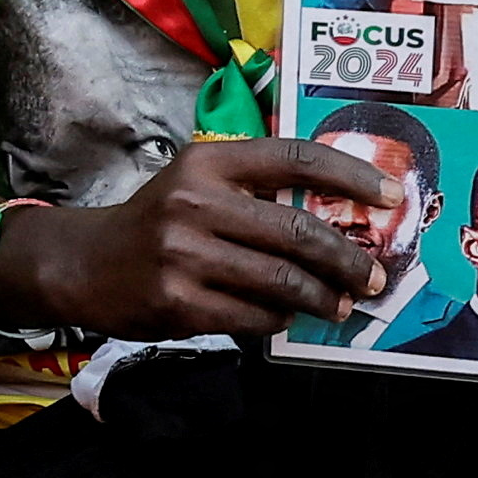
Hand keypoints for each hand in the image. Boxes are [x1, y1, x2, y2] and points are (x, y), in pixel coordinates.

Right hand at [6, 137, 392, 340]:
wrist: (85, 263)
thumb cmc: (157, 221)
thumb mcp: (198, 182)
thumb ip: (255, 189)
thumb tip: (338, 217)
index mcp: (209, 162)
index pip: (295, 158)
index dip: (351, 174)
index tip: (391, 195)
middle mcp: (196, 201)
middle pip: (296, 229)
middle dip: (346, 257)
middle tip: (373, 275)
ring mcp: (184, 254)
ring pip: (279, 280)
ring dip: (321, 296)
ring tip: (341, 304)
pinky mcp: (178, 301)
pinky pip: (250, 316)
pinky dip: (278, 319)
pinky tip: (287, 316)